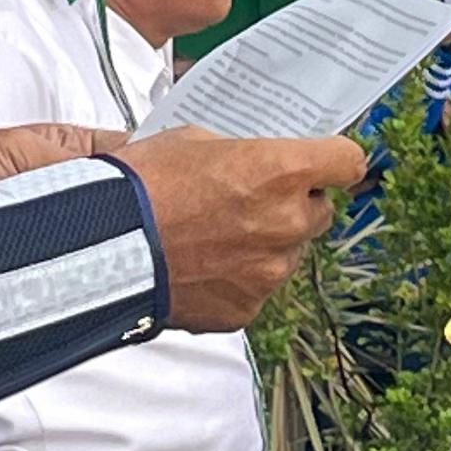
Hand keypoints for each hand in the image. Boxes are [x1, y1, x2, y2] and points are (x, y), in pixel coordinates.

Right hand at [113, 129, 368, 331]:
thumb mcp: (195, 141)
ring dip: (267, 243)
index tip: (327, 162)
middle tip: (253, 199)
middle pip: (321, 210)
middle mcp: (287, 223)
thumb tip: (258, 165)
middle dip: (295, 203)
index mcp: (282, 171)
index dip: (336, 160)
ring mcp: (269, 272)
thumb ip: (242, 155)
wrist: (102, 247)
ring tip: (216, 236)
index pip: (348, 162)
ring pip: (289, 252)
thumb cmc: (143, 184)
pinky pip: (257, 288)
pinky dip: (239, 278)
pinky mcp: (247, 308)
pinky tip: (202, 266)